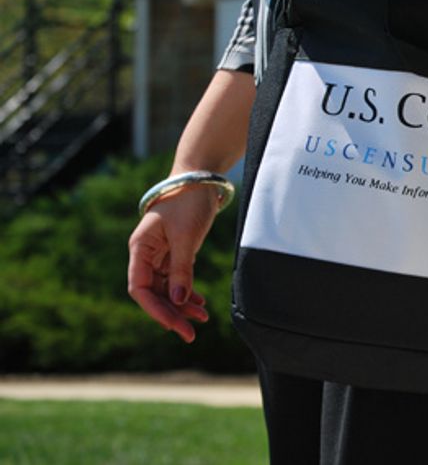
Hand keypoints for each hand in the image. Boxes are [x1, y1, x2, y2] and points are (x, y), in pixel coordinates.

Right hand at [127, 185, 218, 342]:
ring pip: (167, 288)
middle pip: (154, 292)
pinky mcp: (175, 252)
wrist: (200, 180)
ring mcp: (160, 254)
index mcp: (140, 248)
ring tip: (202, 318)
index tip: (174, 324)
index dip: (155, 309)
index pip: (141, 288)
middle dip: (172, 312)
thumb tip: (179, 300)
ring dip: (182, 304)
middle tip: (191, 332)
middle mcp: (146, 254)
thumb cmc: (188, 202)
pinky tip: (199, 303)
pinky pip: (177, 279)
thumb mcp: (185, 236)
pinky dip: (187, 292)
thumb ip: (181, 269)